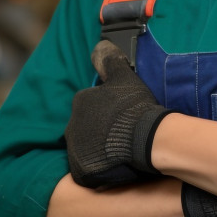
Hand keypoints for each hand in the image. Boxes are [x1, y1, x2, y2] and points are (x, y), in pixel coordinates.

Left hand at [65, 40, 170, 188]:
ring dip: (100, 150)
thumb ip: (109, 60)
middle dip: (100, 131)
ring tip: (123, 151)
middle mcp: (70, 126)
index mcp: (80, 102)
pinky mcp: (82, 172)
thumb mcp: (123, 76)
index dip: (108, 112)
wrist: (145, 137)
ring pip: (87, 149)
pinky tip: (118, 165)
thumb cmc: (135, 106)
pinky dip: (101, 169)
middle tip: (123, 135)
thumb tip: (101, 44)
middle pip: (86, 129)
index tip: (122, 117)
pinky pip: (90, 170)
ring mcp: (75, 151)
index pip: (91, 106)